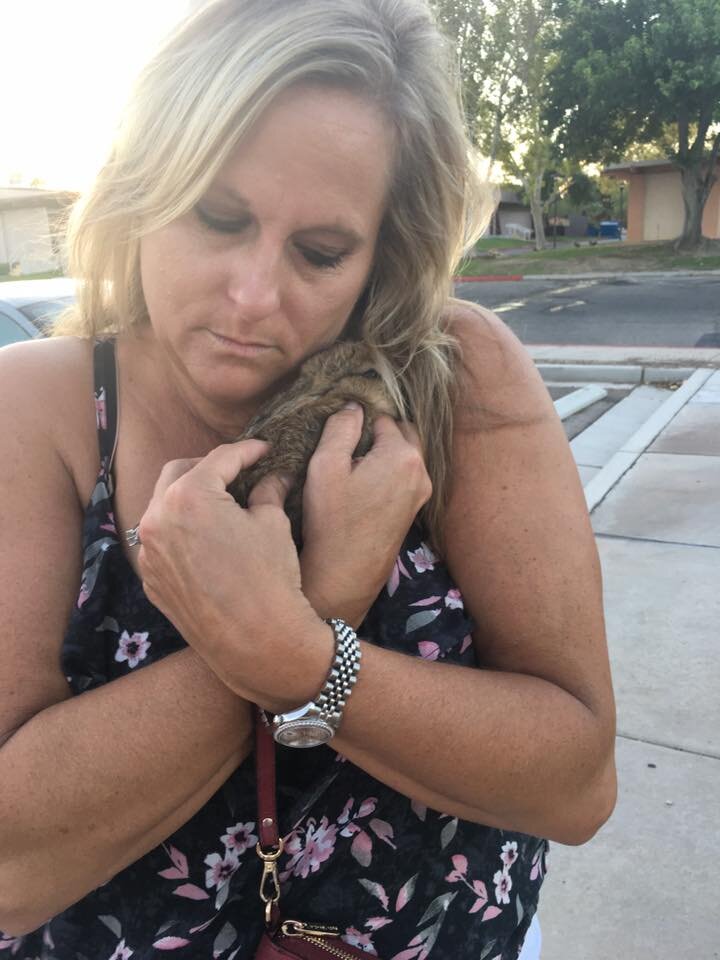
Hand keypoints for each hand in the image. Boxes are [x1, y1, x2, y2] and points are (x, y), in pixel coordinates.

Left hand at [137, 440, 330, 708]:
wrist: (258, 642)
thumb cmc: (270, 579)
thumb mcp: (273, 524)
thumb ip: (266, 491)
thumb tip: (272, 477)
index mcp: (188, 497)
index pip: (218, 459)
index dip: (246, 451)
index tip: (264, 450)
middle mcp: (157, 520)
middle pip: (178, 473)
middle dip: (208, 467)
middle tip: (236, 471)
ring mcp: (148, 553)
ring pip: (163, 507)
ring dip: (188, 498)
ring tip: (219, 503)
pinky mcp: (151, 579)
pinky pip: (160, 542)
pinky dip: (180, 531)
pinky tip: (207, 538)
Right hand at [300, 404, 431, 626]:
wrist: (346, 572)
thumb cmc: (332, 519)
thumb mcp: (325, 466)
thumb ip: (340, 429)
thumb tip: (353, 407)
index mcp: (403, 455)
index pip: (382, 419)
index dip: (359, 424)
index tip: (339, 438)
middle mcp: (421, 471)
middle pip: (402, 434)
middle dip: (378, 434)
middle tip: (348, 450)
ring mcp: (422, 493)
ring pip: (405, 456)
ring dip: (384, 454)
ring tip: (353, 468)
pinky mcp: (414, 510)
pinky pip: (405, 476)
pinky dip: (388, 472)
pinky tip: (364, 487)